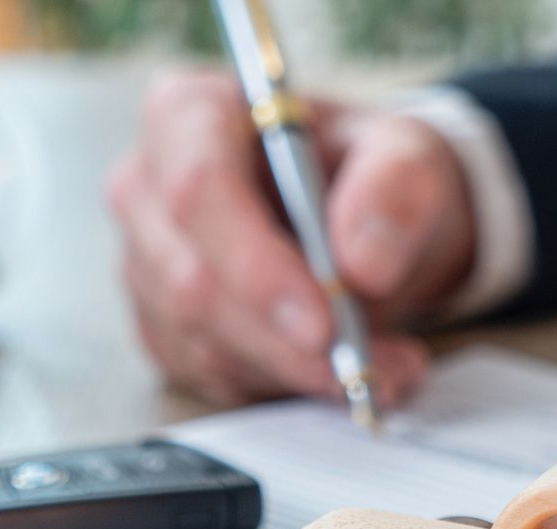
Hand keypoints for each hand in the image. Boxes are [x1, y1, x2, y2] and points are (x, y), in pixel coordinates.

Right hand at [106, 69, 475, 407]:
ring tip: (384, 365)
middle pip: (192, 284)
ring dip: (299, 370)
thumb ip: (396, 191)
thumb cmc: (369, 172)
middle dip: (286, 341)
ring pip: (205, 343)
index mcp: (190, 115)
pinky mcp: (163, 328)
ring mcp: (147, 264)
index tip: (322, 322)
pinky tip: (337, 368)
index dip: (255, 265)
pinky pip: (213, 375)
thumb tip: (363, 263)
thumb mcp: (409, 156)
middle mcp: (148, 189)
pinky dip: (285, 384)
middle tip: (370, 364)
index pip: (198, 190)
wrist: (364, 219)